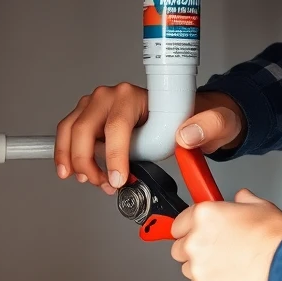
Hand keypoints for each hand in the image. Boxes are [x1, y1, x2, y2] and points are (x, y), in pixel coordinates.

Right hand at [54, 85, 244, 194]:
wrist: (191, 113)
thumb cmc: (196, 116)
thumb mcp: (214, 121)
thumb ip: (208, 126)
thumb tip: (186, 135)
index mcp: (135, 95)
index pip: (116, 125)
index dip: (114, 156)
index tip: (118, 179)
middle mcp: (112, 96)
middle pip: (84, 129)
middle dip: (88, 162)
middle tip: (105, 184)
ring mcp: (98, 105)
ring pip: (71, 131)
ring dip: (74, 160)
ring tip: (92, 180)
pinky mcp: (91, 117)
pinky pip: (69, 134)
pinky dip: (67, 155)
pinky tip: (75, 172)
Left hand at [170, 189, 281, 280]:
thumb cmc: (280, 243)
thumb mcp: (265, 208)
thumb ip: (245, 201)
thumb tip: (242, 198)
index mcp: (205, 217)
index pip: (179, 223)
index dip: (191, 227)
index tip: (198, 231)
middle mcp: (196, 243)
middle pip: (180, 249)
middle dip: (196, 250)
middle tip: (220, 251)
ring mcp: (199, 272)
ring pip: (191, 273)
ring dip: (206, 271)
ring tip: (233, 269)